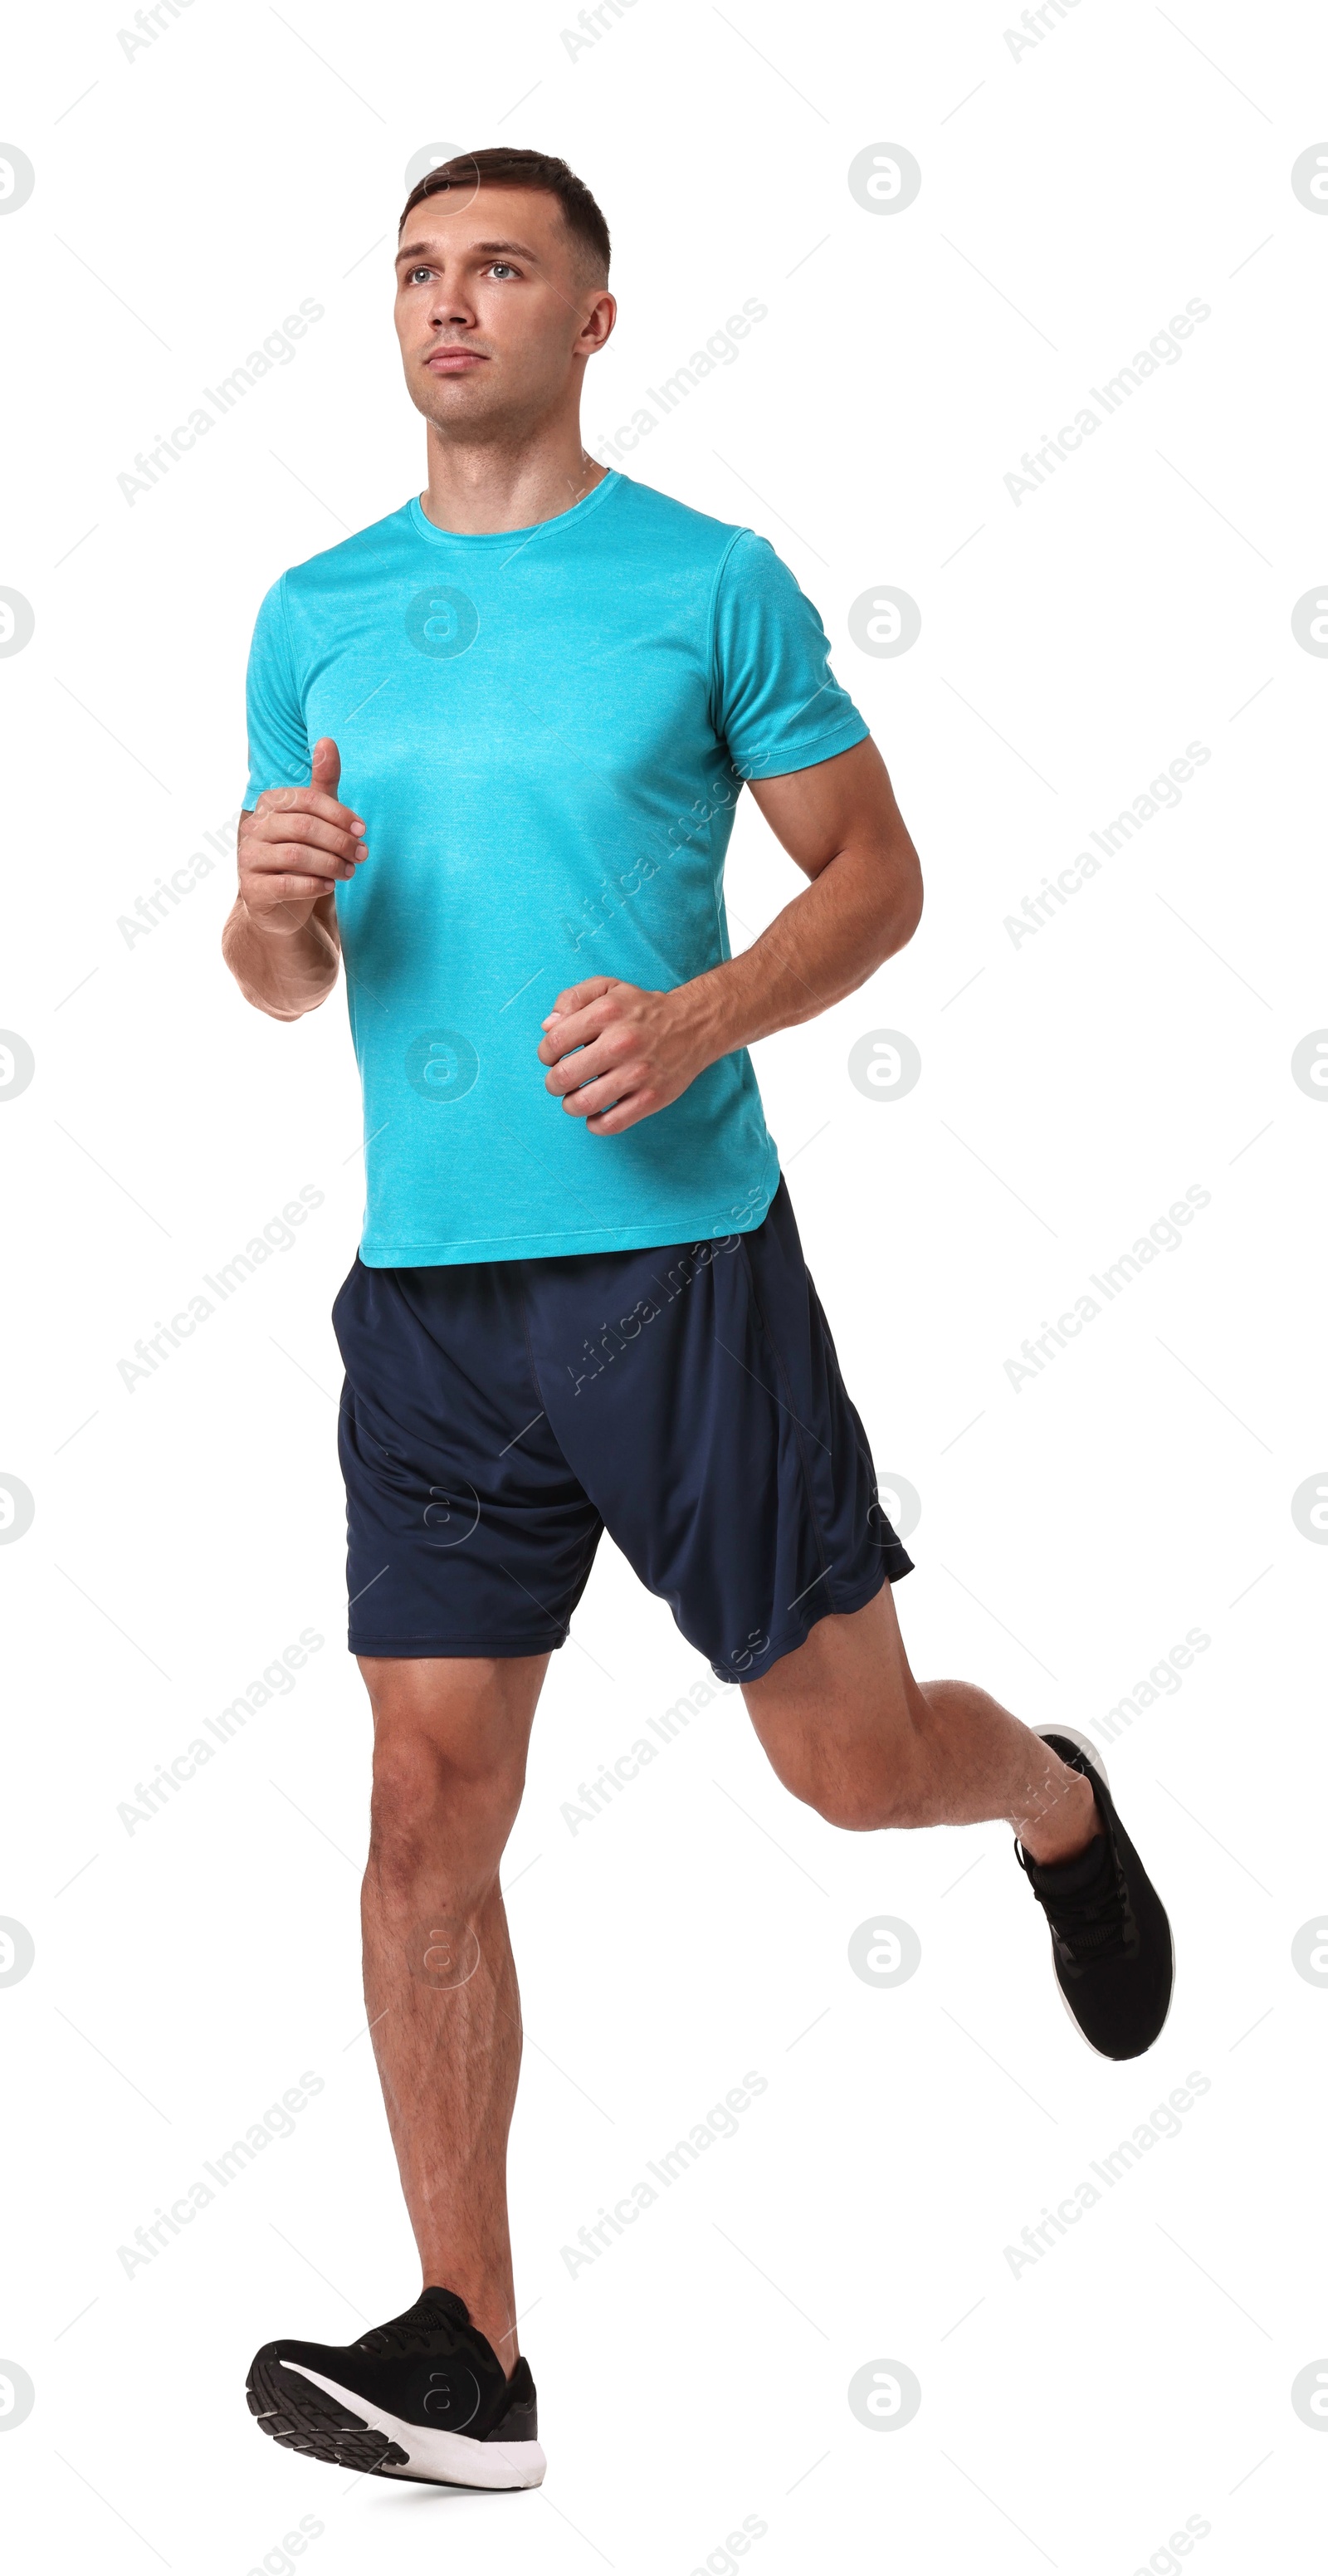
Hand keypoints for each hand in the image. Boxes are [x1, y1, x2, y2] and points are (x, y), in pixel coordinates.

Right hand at [238, 738, 365, 933]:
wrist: (278, 903)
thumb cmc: (302, 852)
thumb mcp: (315, 816)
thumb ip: (323, 782)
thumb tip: (327, 740)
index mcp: (269, 804)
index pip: (308, 800)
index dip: (340, 814)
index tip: (362, 830)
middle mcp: (253, 827)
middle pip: (304, 827)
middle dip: (340, 841)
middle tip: (362, 855)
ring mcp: (248, 858)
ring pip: (296, 855)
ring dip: (332, 864)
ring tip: (350, 872)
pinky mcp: (252, 890)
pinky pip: (287, 884)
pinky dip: (315, 885)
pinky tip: (330, 885)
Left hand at [537, 977, 712, 1134]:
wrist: (693, 1025)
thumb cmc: (641, 1009)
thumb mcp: (608, 988)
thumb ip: (572, 998)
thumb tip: (547, 1027)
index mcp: (606, 1013)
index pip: (555, 1042)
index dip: (546, 1054)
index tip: (553, 1058)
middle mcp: (621, 1043)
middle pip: (564, 1077)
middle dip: (554, 1083)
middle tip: (561, 1081)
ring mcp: (638, 1073)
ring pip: (583, 1104)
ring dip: (570, 1105)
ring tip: (576, 1098)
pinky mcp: (652, 1098)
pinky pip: (611, 1124)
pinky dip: (595, 1125)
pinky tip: (595, 1115)